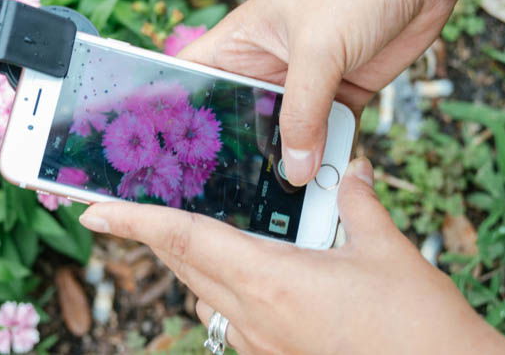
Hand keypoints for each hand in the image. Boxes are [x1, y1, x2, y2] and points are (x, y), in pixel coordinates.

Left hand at [79, 158, 504, 354]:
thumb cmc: (415, 323)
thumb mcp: (386, 250)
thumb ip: (358, 201)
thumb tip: (349, 167)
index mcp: (271, 280)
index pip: (184, 240)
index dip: (133, 222)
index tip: (90, 211)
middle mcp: (254, 316)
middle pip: (183, 265)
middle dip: (153, 234)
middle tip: (129, 208)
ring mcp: (261, 342)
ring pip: (203, 291)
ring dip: (189, 258)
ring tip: (190, 226)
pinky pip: (230, 314)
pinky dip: (223, 283)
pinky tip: (252, 265)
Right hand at [178, 0, 457, 185]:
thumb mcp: (318, 48)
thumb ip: (303, 114)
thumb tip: (296, 171)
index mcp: (241, 42)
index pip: (193, 79)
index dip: (176, 113)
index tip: (170, 154)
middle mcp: (267, 65)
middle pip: (241, 118)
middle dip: (240, 152)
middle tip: (232, 197)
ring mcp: (306, 83)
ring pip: (288, 134)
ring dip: (291, 161)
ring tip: (286, 202)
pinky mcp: (341, 94)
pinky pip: (329, 134)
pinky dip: (330, 156)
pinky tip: (329, 183)